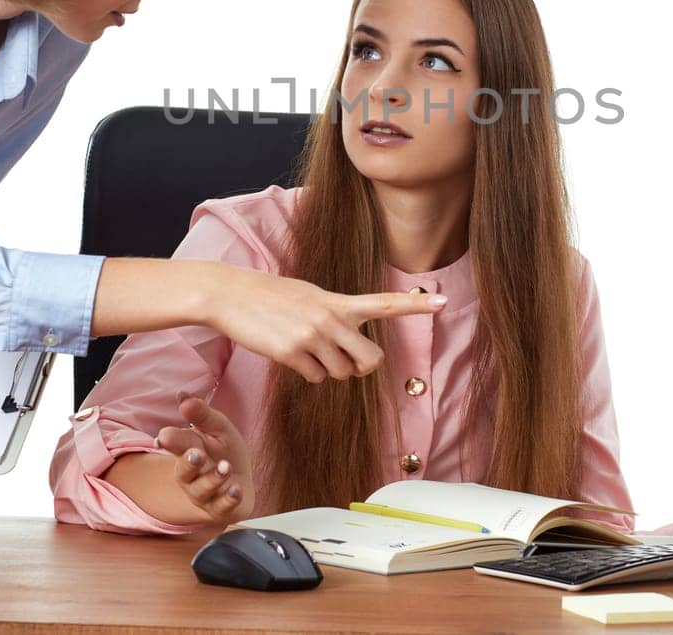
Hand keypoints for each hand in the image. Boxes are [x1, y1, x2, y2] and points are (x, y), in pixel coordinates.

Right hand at [154, 394, 253, 525]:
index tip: (165, 436)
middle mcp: (191, 475)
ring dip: (214, 479)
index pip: (176, 444)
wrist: (240, 481)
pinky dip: (229, 499)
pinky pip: (223, 507)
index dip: (170, 440)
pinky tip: (237, 489)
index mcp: (187, 450)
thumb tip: (182, 396)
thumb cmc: (224, 451)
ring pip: (203, 490)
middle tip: (196, 454)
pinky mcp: (221, 508)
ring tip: (226, 467)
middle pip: (184, 472)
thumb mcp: (216, 428)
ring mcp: (205, 494)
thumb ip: (201, 414)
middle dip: (189, 463)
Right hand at [206, 263, 446, 383]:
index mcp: (339, 302)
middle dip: (360, 367)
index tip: (442, 303)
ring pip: (340, 374)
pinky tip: (288, 352)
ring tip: (303, 345)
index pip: (385, 303)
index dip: (415, 305)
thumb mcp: (311, 296)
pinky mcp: (292, 353)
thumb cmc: (273, 296)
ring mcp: (312, 336)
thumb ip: (337, 318)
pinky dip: (306, 372)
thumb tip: (352, 357)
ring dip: (326, 369)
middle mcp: (331, 319)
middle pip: (370, 361)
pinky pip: (314, 378)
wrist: (230, 294)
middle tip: (343, 358)